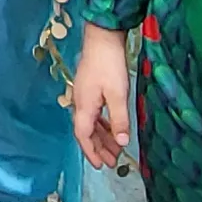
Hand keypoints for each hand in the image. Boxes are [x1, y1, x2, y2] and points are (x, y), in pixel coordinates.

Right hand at [72, 25, 132, 170]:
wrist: (102, 36)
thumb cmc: (109, 64)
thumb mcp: (118, 94)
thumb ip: (119, 119)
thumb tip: (122, 143)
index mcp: (83, 106)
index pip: (83, 136)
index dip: (91, 152)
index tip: (100, 166)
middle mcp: (80, 102)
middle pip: (86, 131)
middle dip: (98, 147)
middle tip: (112, 161)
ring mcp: (84, 94)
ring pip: (91, 122)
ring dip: (102, 136)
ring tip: (115, 148)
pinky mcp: (91, 87)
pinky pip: (95, 113)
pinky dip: (103, 124)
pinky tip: (112, 126)